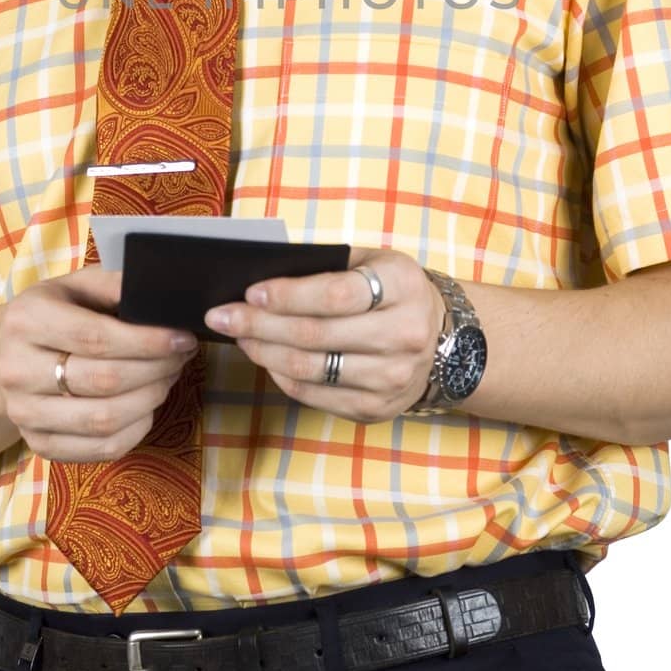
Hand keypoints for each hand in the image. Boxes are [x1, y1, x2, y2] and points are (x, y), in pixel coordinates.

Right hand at [0, 266, 199, 461]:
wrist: (6, 357)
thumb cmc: (54, 314)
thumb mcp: (75, 286)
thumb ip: (115, 285)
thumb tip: (161, 292)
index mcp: (27, 321)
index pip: (97, 338)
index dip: (148, 342)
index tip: (183, 339)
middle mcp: (16, 370)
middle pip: (104, 381)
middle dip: (156, 370)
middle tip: (181, 357)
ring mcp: (24, 413)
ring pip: (104, 419)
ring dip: (150, 400)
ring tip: (167, 378)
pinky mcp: (39, 445)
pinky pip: (102, 448)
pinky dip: (136, 429)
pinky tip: (148, 406)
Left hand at [203, 247, 443, 423]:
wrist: (449, 342)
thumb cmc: (395, 292)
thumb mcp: (376, 263)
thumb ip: (330, 266)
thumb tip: (265, 278)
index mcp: (403, 288)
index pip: (336, 295)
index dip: (288, 295)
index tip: (250, 292)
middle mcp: (403, 336)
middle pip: (316, 335)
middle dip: (259, 325)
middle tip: (220, 315)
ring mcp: (392, 378)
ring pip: (311, 369)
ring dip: (264, 351)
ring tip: (238, 335)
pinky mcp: (377, 408)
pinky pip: (316, 395)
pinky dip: (282, 376)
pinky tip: (265, 358)